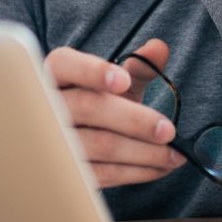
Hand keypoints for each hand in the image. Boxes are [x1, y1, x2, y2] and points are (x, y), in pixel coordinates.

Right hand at [45, 39, 186, 187]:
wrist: (76, 141)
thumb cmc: (96, 103)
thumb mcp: (114, 82)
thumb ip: (138, 65)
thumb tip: (159, 48)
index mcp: (57, 73)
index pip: (64, 64)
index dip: (92, 72)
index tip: (123, 80)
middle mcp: (48, 105)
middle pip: (89, 107)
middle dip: (135, 120)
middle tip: (168, 130)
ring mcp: (53, 141)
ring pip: (100, 144)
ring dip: (144, 152)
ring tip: (173, 154)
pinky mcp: (66, 171)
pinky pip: (103, 173)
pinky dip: (137, 172)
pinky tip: (159, 167)